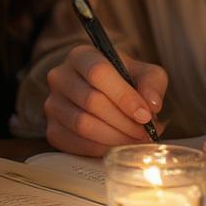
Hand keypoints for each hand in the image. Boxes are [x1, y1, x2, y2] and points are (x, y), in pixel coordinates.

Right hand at [44, 44, 167, 155]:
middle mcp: (60, 77)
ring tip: (135, 140)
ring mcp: (53, 104)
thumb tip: (152, 105)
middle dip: (124, 121)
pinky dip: (102, 149)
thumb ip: (152, 83)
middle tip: (145, 132)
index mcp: (81, 56)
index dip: (124, 96)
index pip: (98, 72)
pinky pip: (76, 144)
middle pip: (91, 101)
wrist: (100, 93)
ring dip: (115, 137)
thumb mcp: (143, 72)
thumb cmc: (122, 80)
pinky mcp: (52, 130)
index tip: (145, 115)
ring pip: (83, 125)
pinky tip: (118, 146)